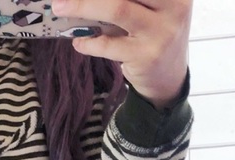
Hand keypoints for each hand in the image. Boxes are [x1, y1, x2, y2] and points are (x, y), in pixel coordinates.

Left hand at [52, 0, 191, 108]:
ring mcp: (161, 32)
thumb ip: (127, 2)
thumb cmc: (152, 36)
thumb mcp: (149, 12)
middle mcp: (173, 6)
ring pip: (117, 9)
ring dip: (82, 7)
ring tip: (61, 9)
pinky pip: (108, 44)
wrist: (168, 77)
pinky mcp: (146, 56)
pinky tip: (78, 42)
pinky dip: (88, 42)